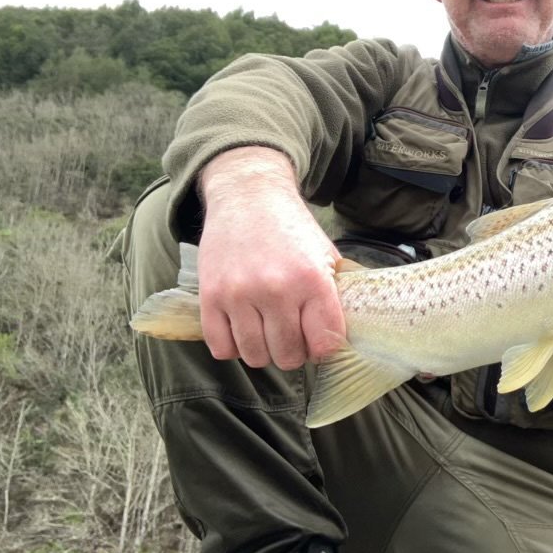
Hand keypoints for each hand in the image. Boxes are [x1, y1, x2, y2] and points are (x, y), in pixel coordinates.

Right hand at [197, 147, 345, 369]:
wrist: (248, 196)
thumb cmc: (290, 228)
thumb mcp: (325, 254)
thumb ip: (335, 295)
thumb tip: (342, 338)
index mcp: (312, 280)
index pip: (324, 344)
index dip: (323, 348)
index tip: (317, 339)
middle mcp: (276, 290)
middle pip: (288, 355)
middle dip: (294, 352)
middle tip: (292, 335)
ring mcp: (240, 295)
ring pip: (255, 356)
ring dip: (264, 351)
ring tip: (267, 331)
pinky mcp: (210, 297)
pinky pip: (221, 347)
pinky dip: (233, 346)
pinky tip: (242, 329)